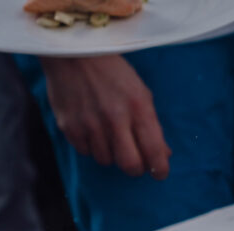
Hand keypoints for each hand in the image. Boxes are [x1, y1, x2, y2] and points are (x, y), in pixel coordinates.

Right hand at [39, 55, 171, 178]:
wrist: (72, 54)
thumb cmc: (113, 74)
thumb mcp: (141, 93)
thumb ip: (152, 126)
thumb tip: (164, 155)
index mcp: (138, 108)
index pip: (154, 150)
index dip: (160, 169)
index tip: (160, 174)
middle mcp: (115, 118)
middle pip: (130, 165)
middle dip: (136, 168)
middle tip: (136, 162)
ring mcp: (90, 124)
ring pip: (106, 160)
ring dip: (111, 154)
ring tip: (109, 135)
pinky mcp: (69, 126)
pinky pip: (85, 151)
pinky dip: (91, 146)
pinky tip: (92, 130)